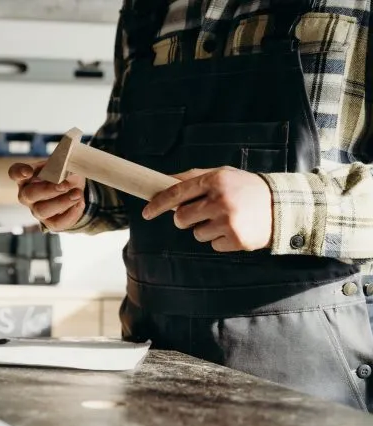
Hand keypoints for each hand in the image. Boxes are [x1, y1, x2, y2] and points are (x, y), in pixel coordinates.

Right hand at [8, 161, 85, 230]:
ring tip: (77, 194)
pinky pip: (57, 223)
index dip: (19, 173)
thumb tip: (69, 172)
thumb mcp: (64, 165)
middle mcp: (27, 195)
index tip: (28, 171)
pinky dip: (70, 214)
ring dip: (62, 202)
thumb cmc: (63, 174)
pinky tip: (79, 203)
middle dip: (47, 190)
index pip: (15, 173)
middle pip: (29, 195)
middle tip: (64, 185)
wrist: (74, 190)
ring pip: (42, 210)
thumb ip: (64, 166)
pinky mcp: (49, 223)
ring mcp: (36, 210)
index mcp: (27, 177)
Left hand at [142, 167, 272, 251]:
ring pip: (196, 234)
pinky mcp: (236, 239)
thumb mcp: (223, 175)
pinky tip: (235, 229)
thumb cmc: (247, 189)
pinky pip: (213, 245)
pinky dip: (220, 240)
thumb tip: (165, 181)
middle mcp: (221, 200)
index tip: (146, 212)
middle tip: (202, 214)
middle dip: (185, 219)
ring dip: (206, 229)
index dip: (158, 204)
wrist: (284, 206)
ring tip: (226, 220)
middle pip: (181, 218)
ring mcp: (229, 221)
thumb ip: (194, 177)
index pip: (177, 193)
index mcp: (215, 180)